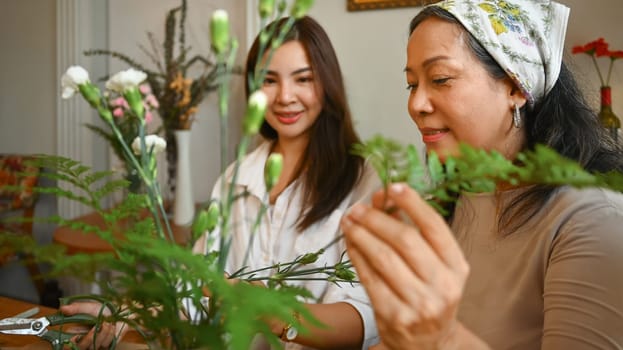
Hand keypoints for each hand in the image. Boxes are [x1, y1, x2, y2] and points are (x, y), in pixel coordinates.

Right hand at [60, 301, 124, 349]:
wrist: (120, 312)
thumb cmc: (103, 310)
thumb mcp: (89, 307)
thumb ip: (76, 308)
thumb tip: (62, 308)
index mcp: (76, 333)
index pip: (68, 343)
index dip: (71, 342)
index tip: (75, 337)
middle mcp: (84, 341)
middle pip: (81, 347)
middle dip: (89, 337)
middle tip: (96, 327)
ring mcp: (95, 345)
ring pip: (94, 346)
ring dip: (102, 332)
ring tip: (106, 322)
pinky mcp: (106, 347)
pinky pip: (106, 344)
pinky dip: (109, 333)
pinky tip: (112, 327)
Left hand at [341, 183, 469, 348]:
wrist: (429, 344)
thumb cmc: (430, 294)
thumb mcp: (435, 265)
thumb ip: (413, 231)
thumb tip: (384, 197)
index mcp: (457, 267)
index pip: (435, 227)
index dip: (413, 203)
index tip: (393, 187)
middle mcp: (443, 285)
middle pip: (406, 240)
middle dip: (378, 219)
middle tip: (359, 208)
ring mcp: (419, 303)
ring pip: (384, 258)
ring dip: (362, 234)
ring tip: (349, 220)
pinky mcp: (394, 315)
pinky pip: (369, 278)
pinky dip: (357, 255)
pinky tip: (350, 242)